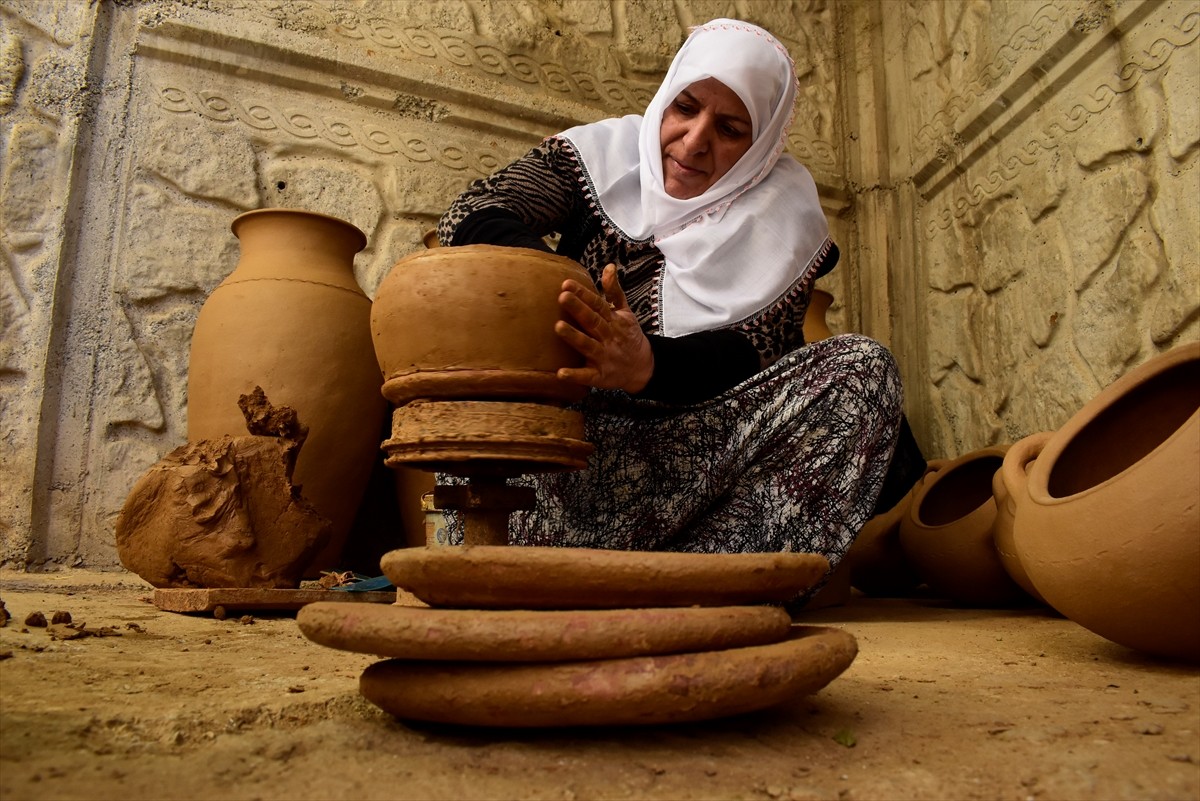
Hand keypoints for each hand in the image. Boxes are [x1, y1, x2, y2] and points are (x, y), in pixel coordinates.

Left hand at [555, 263, 653, 392]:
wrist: (643, 368)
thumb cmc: (628, 336)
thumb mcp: (625, 313)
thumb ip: (614, 291)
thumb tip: (609, 266)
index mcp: (613, 320)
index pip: (597, 304)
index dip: (583, 294)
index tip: (566, 284)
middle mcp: (608, 337)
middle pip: (592, 321)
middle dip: (578, 309)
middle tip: (562, 297)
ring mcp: (604, 357)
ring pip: (588, 346)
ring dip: (574, 337)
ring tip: (558, 327)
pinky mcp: (600, 376)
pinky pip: (587, 376)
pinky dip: (575, 375)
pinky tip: (560, 373)